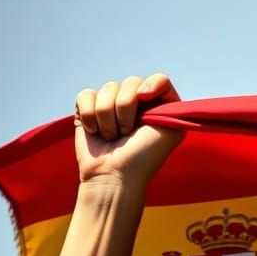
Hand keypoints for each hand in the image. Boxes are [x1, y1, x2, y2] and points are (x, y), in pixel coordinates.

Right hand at [73, 73, 184, 188]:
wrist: (113, 176)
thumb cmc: (144, 157)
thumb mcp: (170, 130)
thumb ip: (171, 103)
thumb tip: (145, 87)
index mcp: (161, 106)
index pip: (159, 80)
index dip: (149, 87)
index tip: (143, 99)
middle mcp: (138, 102)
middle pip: (130, 82)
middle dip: (125, 110)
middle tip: (127, 133)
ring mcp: (113, 104)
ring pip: (107, 89)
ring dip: (108, 118)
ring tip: (112, 137)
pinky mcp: (89, 109)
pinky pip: (86, 95)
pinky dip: (89, 116)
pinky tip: (96, 132)